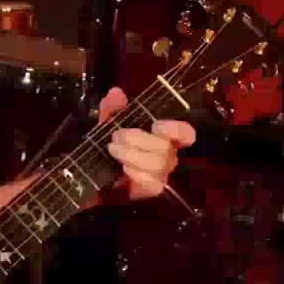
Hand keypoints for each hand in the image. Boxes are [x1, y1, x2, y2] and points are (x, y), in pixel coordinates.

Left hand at [96, 87, 195, 201]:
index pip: (185, 134)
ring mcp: (161, 175)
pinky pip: (152, 183)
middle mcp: (167, 156)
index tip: (156, 125)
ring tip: (113, 150)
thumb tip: (116, 92)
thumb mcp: (107, 127)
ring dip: (133, 155)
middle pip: (165, 148)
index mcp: (163, 138)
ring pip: (159, 164)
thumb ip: (112, 111)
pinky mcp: (151, 190)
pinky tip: (124, 169)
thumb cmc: (110, 150)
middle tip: (115, 136)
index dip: (176, 129)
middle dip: (137, 139)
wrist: (97, 180)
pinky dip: (138, 174)